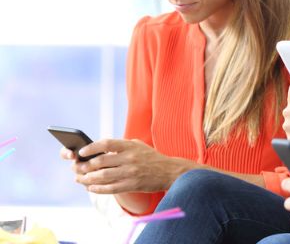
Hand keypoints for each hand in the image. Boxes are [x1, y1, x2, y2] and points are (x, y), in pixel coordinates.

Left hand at [69, 139, 186, 193]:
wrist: (169, 171)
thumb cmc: (151, 157)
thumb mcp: (138, 146)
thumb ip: (121, 146)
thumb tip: (98, 149)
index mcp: (130, 146)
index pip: (106, 144)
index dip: (91, 148)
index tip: (81, 152)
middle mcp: (130, 158)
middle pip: (100, 162)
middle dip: (84, 166)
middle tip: (76, 169)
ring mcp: (131, 172)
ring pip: (102, 176)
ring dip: (87, 179)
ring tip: (80, 179)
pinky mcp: (132, 185)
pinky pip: (110, 188)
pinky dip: (98, 189)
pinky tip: (91, 188)